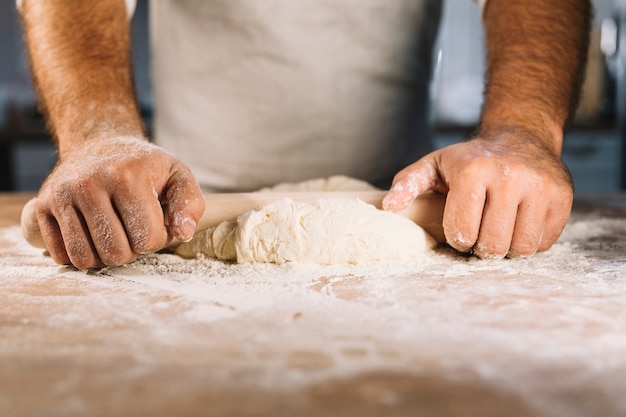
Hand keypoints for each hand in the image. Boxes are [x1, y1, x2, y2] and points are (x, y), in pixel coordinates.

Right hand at [35, 136, 204, 268]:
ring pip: (85, 258)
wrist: (100, 144)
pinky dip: (81, 255)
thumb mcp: (177, 175)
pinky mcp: (42, 206)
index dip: (158, 239)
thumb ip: (189, 204)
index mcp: (126, 175)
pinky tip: (93, 236)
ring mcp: (62, 195)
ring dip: (105, 256)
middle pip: (115, 253)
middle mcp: (89, 183)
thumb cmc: (144, 166)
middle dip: (132, 251)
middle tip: (134, 231)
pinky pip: (62, 255)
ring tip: (115, 234)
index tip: (155, 223)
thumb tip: (183, 233)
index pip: (147, 239)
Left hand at [383, 128, 572, 257]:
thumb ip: (408, 184)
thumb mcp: (434, 165)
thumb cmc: (470, 158)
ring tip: (498, 230)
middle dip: (481, 247)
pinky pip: (544, 242)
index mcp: (473, 170)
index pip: (463, 232)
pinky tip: (518, 224)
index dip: (458, 238)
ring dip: (506, 248)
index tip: (460, 228)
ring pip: (521, 248)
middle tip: (480, 233)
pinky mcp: (562, 197)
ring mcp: (541, 186)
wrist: (520, 136)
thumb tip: (389, 207)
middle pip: (493, 245)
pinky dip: (528, 242)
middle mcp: (510, 176)